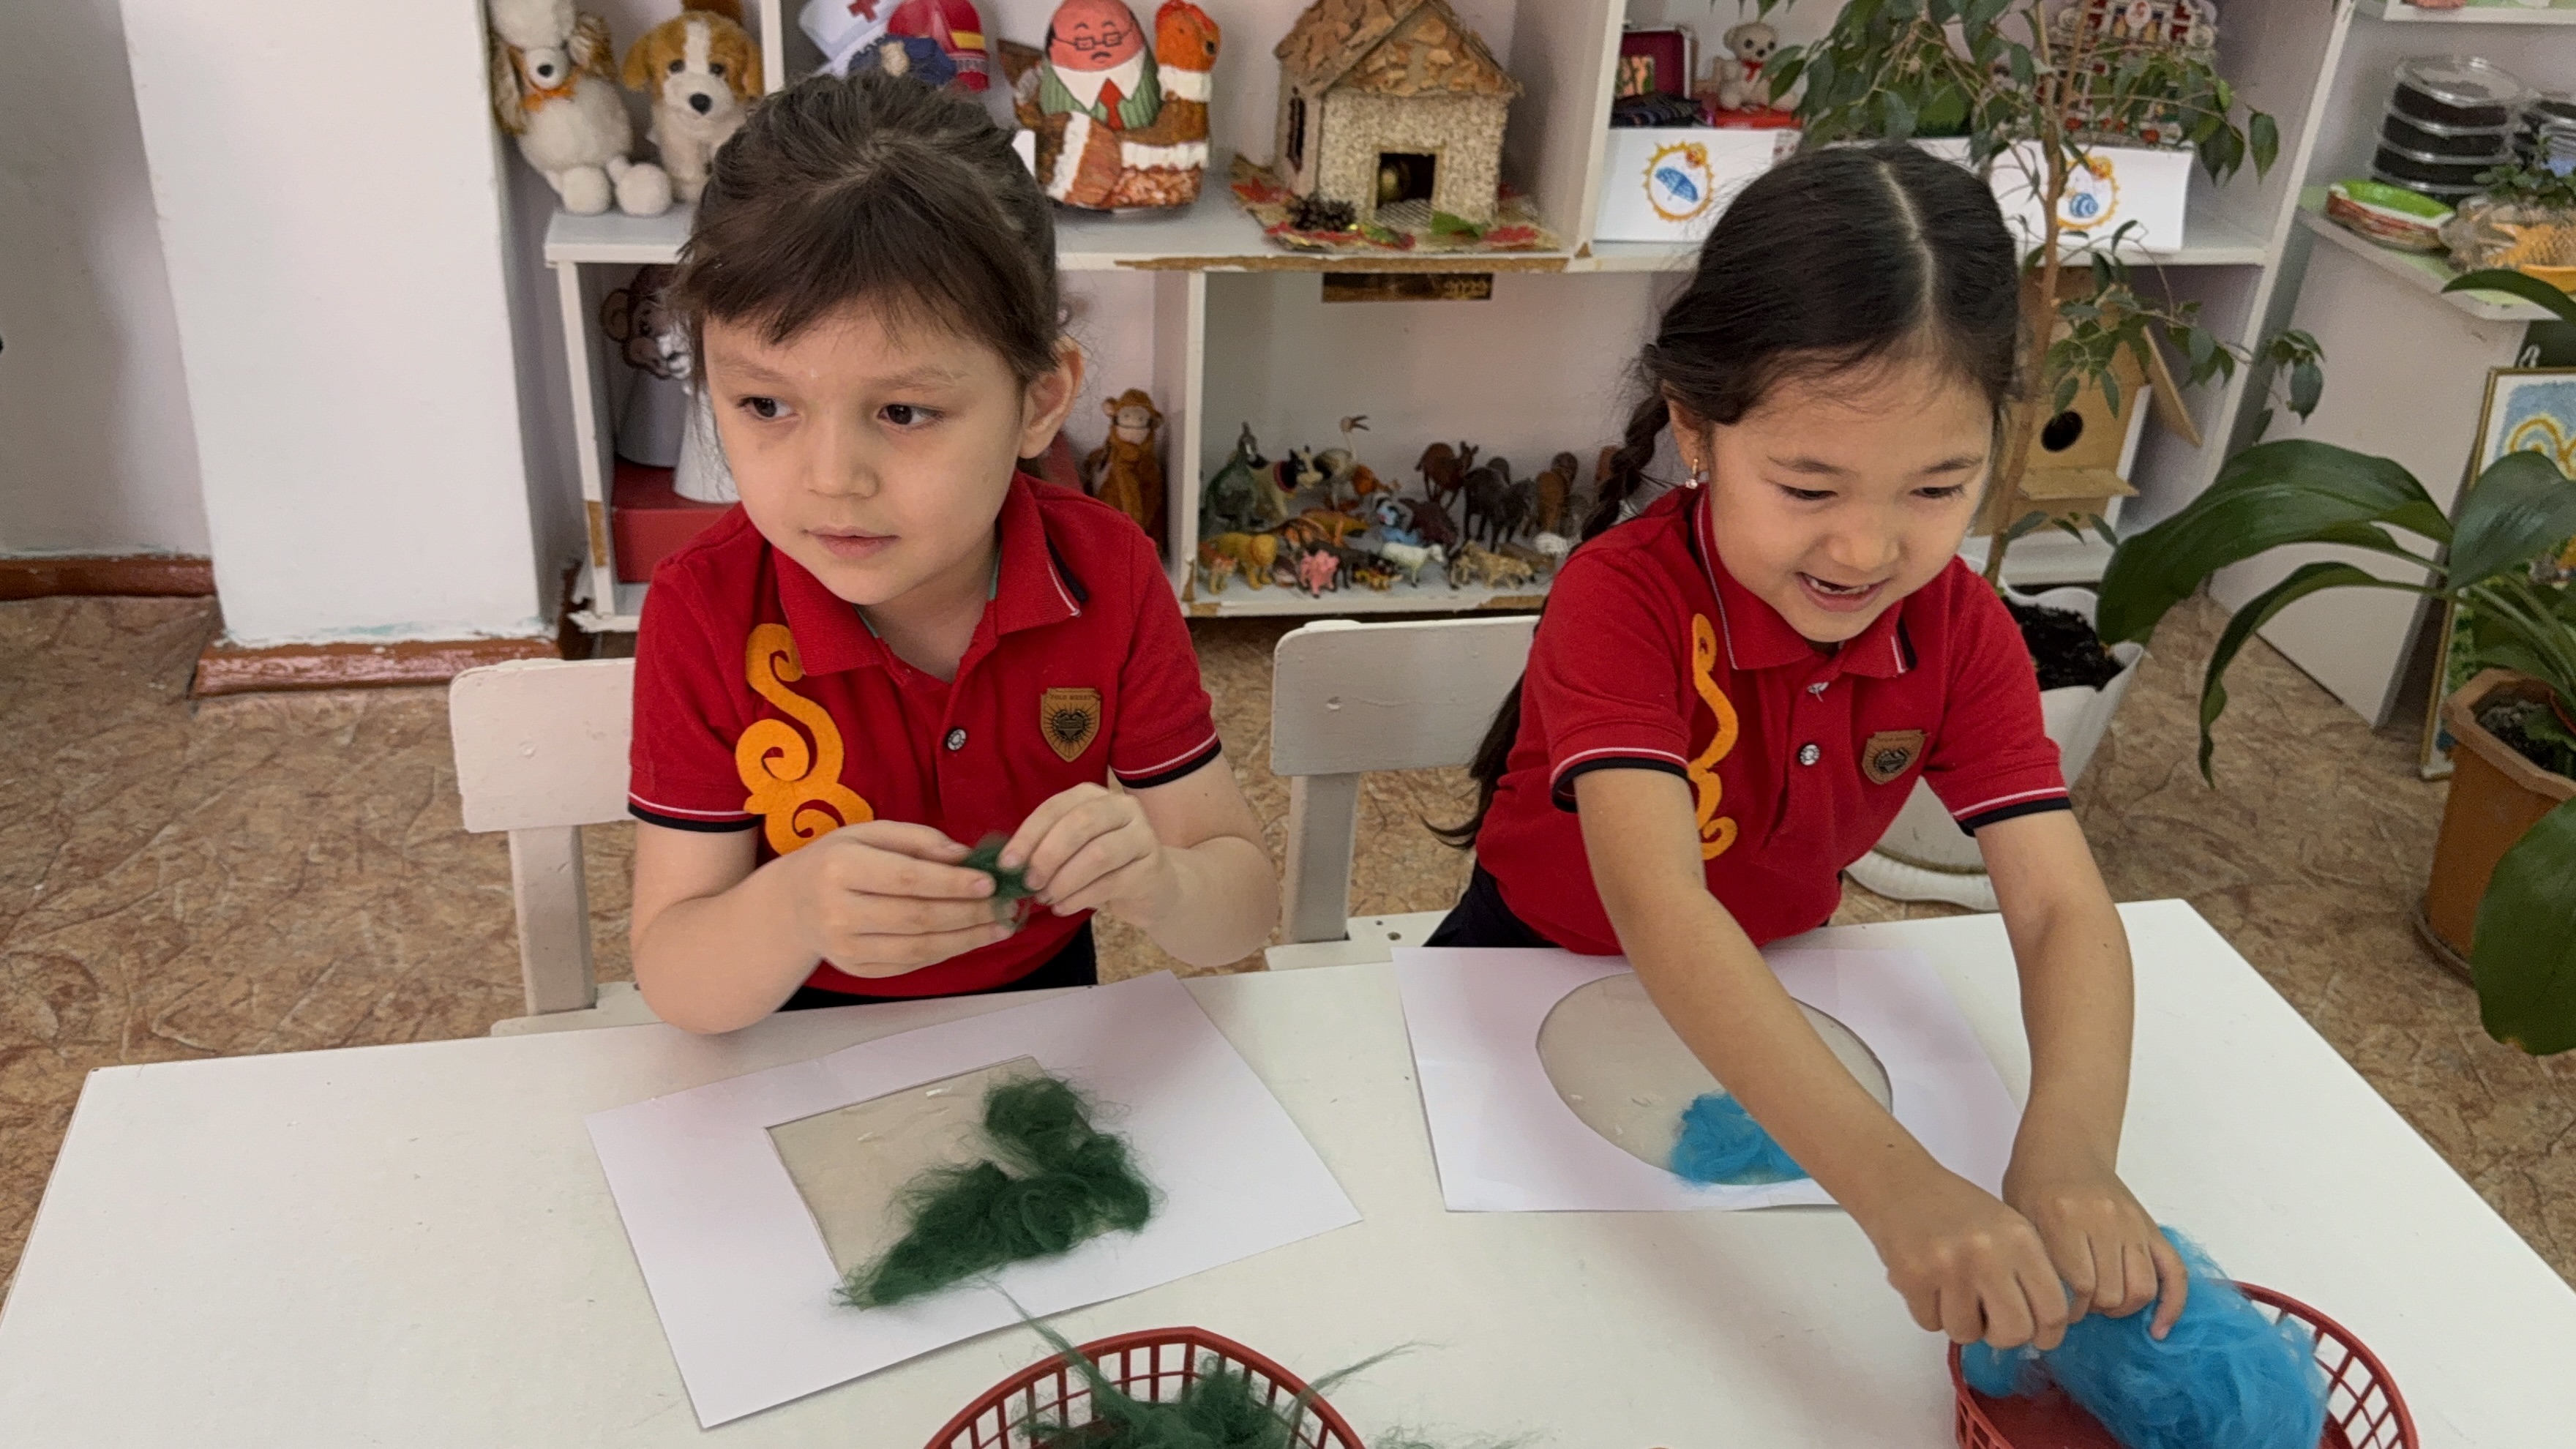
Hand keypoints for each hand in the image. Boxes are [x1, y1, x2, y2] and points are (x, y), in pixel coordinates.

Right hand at [780, 820, 1011, 977]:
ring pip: (918, 949)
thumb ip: (918, 839)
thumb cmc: (839, 859)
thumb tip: (964, 856)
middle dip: (969, 913)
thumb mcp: (870, 833)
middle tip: (1006, 905)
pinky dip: (947, 952)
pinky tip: (972, 938)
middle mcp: (838, 912)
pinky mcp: (857, 970)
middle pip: (917, 917)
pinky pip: (911, 964)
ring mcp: (846, 948)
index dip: (951, 883)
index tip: (989, 882)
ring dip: (967, 939)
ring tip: (1001, 925)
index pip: (906, 879)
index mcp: (840, 868)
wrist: (793, 903)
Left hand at [999, 783, 1177, 925]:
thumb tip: (1007, 866)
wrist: (1151, 887)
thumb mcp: (1070, 851)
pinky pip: (1111, 882)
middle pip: (1080, 824)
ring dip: (1064, 881)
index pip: (1055, 807)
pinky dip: (1080, 898)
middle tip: (1029, 884)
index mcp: (1093, 795)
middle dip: (1047, 856)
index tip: (1007, 864)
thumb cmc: (1101, 867)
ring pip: (1098, 854)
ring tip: (1045, 899)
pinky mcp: (1152, 866)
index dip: (1028, 835)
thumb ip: (1043, 850)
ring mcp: (1142, 834)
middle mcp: (1121, 807)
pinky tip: (1063, 908)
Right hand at [1865, 1166, 2072, 1350]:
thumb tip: (2042, 1327)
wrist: (1899, 1182)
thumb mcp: (2007, 1227)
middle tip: (1990, 1321)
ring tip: (1952, 1292)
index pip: (2053, 1309)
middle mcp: (1988, 1253)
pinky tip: (1928, 1283)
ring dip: (1960, 1322)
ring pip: (1967, 1334)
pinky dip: (1929, 1312)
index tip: (2038, 1337)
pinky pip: (1930, 1324)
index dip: (2047, 1334)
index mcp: (2020, 1239)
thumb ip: (2029, 1272)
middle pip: (2014, 1332)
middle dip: (2001, 1336)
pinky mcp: (1913, 1277)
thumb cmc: (1954, 1208)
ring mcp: (1949, 1266)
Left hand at [2004, 1141, 2188, 1336]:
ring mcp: (2132, 1224)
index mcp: (2064, 1218)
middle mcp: (2104, 1220)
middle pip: (2111, 1293)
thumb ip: (2037, 1260)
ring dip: (2122, 1307)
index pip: (2079, 1287)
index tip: (2056, 1306)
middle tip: (2077, 1302)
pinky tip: (2157, 1329)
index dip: (2068, 1309)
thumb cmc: (2034, 1181)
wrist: (2065, 1145)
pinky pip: (2175, 1273)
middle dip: (2092, 1309)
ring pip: (2141, 1289)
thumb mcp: (2019, 1217)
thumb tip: (2051, 1310)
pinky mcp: (2151, 1228)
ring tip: (2104, 1302)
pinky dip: (2171, 1306)